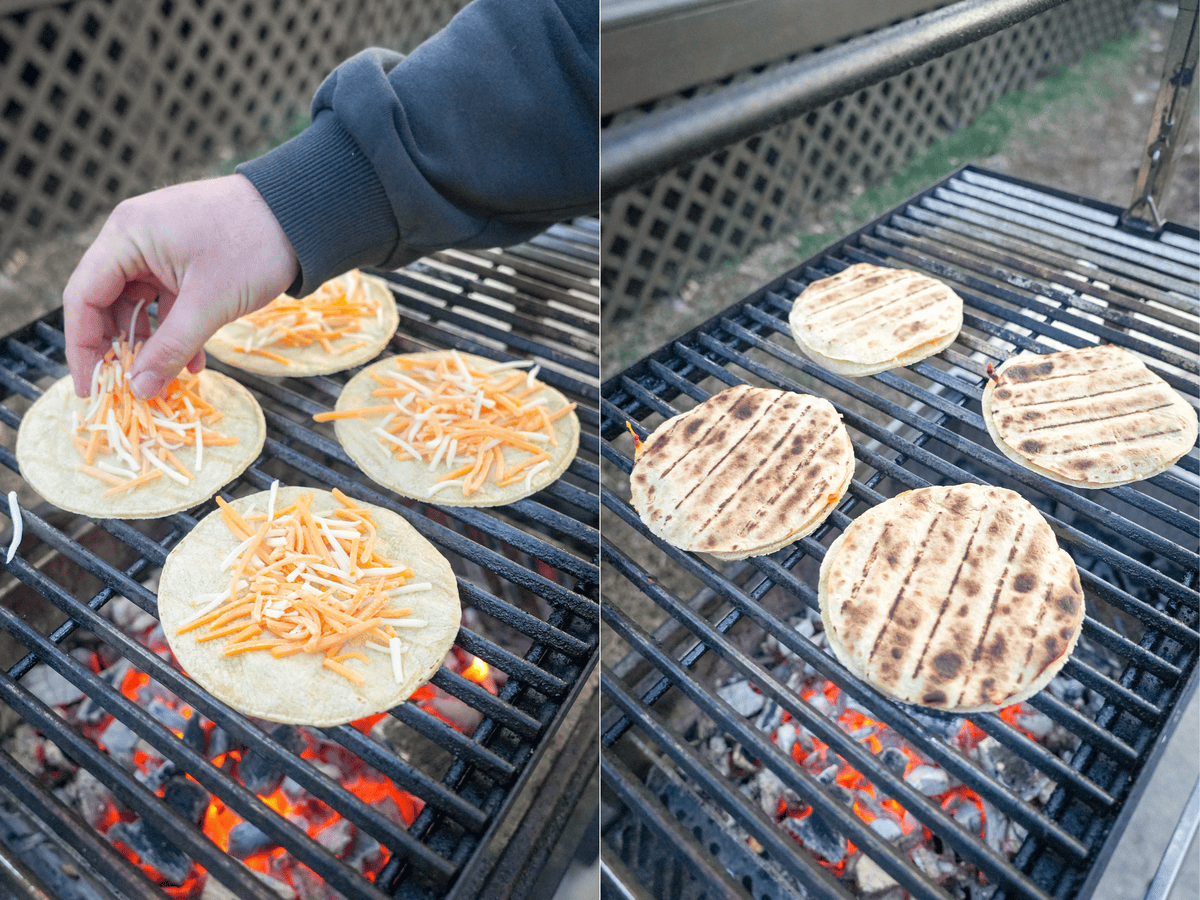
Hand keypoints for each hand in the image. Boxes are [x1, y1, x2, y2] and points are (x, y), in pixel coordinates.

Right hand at [63, 173, 297, 397]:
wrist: (302, 214)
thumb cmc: (254, 246)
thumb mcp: (210, 304)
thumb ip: (171, 348)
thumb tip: (139, 389)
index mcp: (127, 235)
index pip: (84, 297)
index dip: (82, 346)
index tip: (87, 388)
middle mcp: (134, 237)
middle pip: (107, 301)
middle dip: (118, 349)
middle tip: (125, 391)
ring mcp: (159, 247)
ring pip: (139, 304)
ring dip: (151, 344)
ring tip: (163, 381)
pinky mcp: (184, 258)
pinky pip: (167, 299)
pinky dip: (176, 331)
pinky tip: (194, 364)